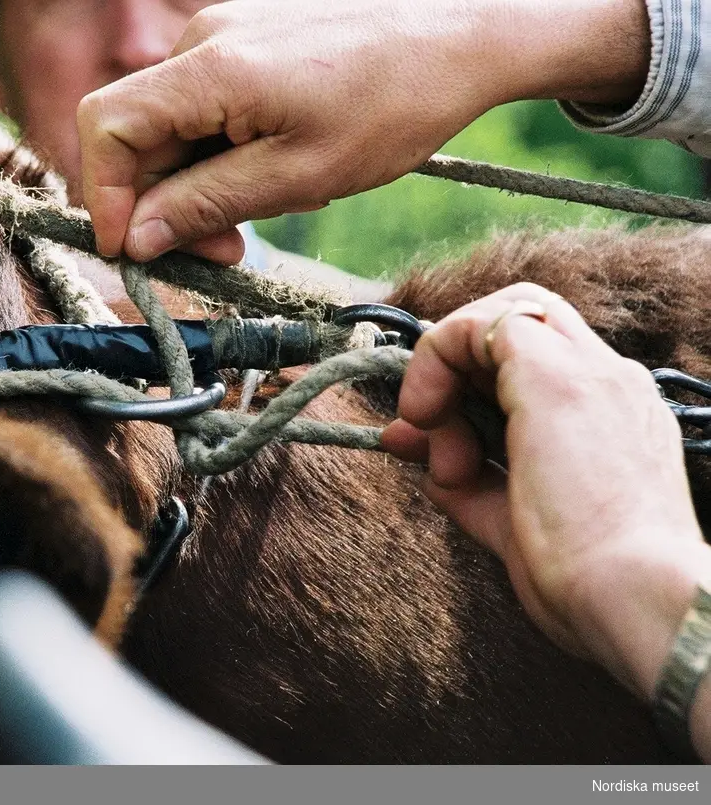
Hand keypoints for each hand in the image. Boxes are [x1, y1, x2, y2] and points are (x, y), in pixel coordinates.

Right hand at [77, 0, 649, 262]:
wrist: (462, 38)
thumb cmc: (395, 104)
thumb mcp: (298, 177)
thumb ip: (206, 207)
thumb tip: (136, 240)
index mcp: (210, 67)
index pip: (105, 126)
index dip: (104, 195)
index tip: (133, 252)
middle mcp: (203, 39)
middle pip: (135, 134)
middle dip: (161, 204)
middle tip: (219, 255)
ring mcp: (223, 35)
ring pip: (169, 128)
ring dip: (193, 185)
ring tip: (255, 218)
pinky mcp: (243, 43)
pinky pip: (201, 109)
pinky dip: (216, 154)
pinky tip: (265, 174)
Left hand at [381, 284, 710, 736]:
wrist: (636, 601)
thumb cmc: (586, 581)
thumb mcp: (508, 522)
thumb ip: (460, 476)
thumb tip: (404, 438)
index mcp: (612, 416)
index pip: (536, 361)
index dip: (471, 384)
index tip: (435, 445)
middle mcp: (609, 381)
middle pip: (524, 318)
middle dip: (462, 357)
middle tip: (430, 421)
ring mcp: (589, 373)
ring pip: (504, 310)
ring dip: (447, 363)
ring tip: (439, 441)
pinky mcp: (556, 379)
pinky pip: (478, 326)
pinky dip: (436, 360)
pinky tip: (427, 416)